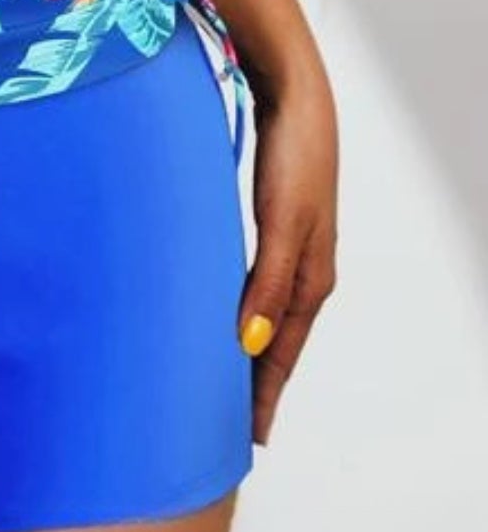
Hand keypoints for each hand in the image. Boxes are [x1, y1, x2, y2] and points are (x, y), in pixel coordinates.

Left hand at [236, 62, 339, 445]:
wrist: (294, 92)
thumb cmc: (293, 154)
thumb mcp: (281, 222)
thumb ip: (266, 283)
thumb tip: (249, 345)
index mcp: (310, 276)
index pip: (282, 352)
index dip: (265, 395)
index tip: (248, 438)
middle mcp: (302, 268)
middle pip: (275, 340)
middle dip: (256, 383)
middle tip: (227, 424)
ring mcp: (287, 245)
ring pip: (263, 313)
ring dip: (246, 348)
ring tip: (221, 380)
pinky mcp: (270, 223)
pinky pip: (254, 284)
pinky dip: (240, 310)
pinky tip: (221, 314)